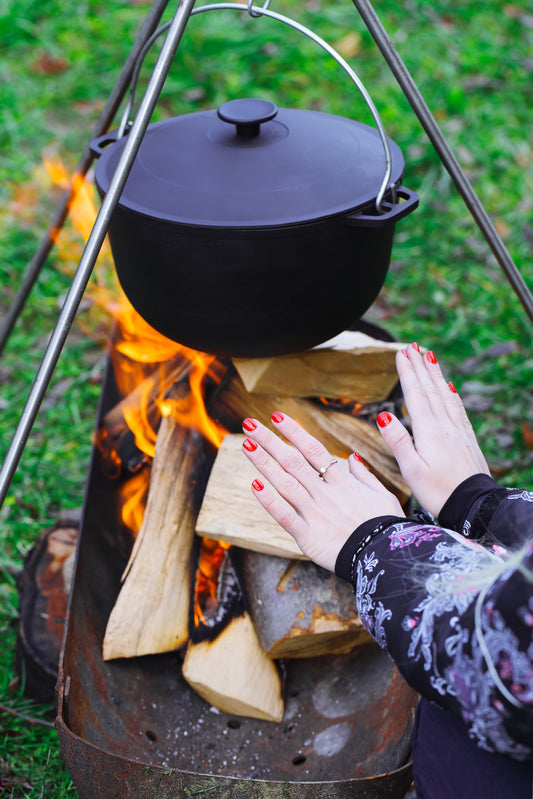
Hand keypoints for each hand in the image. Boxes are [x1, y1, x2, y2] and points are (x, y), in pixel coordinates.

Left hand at [241, 413, 404, 572]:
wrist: (386, 560)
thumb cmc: (386, 528)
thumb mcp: (383, 496)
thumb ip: (364, 476)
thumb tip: (352, 457)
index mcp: (343, 482)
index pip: (314, 450)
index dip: (294, 432)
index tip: (276, 416)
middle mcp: (326, 493)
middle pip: (293, 461)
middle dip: (270, 441)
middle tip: (249, 424)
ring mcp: (315, 513)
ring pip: (285, 483)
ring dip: (264, 463)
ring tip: (246, 444)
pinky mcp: (308, 536)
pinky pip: (284, 516)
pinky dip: (268, 501)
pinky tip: (253, 485)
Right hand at [376, 343, 489, 517]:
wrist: (474, 507)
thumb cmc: (439, 493)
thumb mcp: (411, 471)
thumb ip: (398, 441)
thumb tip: (383, 414)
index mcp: (429, 432)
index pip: (415, 395)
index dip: (407, 372)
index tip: (401, 353)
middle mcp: (445, 426)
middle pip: (431, 389)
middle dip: (421, 366)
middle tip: (413, 346)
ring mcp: (459, 432)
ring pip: (445, 396)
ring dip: (436, 375)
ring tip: (430, 357)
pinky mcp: (467, 440)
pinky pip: (458, 409)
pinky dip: (451, 394)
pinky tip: (450, 388)